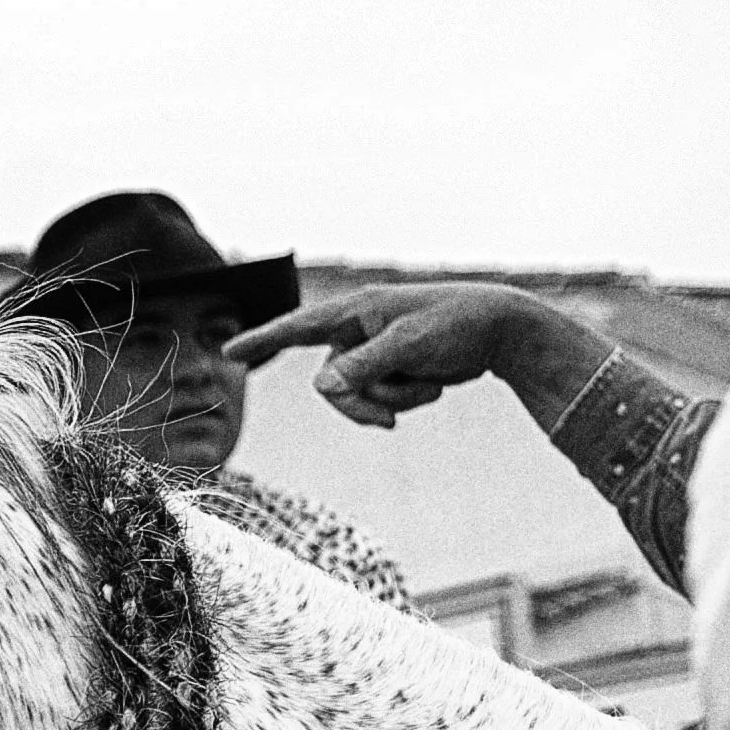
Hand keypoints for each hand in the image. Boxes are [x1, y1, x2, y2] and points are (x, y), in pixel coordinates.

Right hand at [231, 283, 599, 432]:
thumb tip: (320, 385)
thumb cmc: (457, 324)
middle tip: (390, 420)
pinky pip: (381, 399)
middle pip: (330, 385)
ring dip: (393, 401)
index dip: (263, 341)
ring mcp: (376, 351)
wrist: (501, 330)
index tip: (228, 352)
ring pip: (357, 397)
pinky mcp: (393, 369)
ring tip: (429, 386)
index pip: (298, 327)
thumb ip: (363, 367)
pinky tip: (434, 383)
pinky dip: (405, 400)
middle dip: (361, 404)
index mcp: (357, 310)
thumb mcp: (409, 346)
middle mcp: (359, 329)